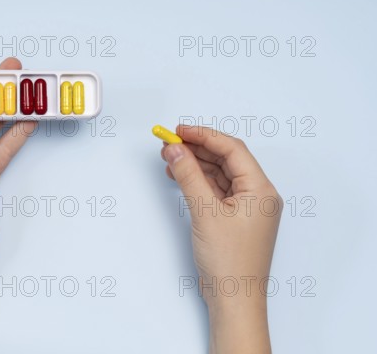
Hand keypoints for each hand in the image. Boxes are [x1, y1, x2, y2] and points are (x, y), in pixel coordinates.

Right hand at [161, 125, 281, 353]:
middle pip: (226, 159)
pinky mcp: (234, 218)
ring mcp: (246, 207)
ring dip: (195, 164)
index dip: (204, 135)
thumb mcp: (205, 212)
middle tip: (169, 141)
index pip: (232, 150)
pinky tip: (179, 175)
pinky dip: (197, 181)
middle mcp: (257, 195)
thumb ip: (188, 175)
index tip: (179, 130)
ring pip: (219, 174)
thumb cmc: (229, 262)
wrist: (233, 299)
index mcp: (260, 189)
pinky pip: (216, 190)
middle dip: (197, 148)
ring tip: (169, 156)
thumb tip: (174, 149)